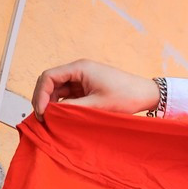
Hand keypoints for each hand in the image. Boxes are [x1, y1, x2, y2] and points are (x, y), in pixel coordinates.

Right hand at [32, 59, 159, 118]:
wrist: (146, 94)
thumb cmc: (126, 96)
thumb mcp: (96, 105)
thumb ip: (72, 108)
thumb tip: (51, 113)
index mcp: (80, 68)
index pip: (48, 76)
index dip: (40, 94)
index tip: (43, 112)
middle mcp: (79, 70)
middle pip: (51, 83)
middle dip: (44, 100)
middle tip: (44, 119)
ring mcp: (83, 78)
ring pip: (59, 90)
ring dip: (53, 104)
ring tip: (53, 121)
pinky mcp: (88, 87)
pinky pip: (69, 94)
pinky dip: (64, 105)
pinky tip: (64, 117)